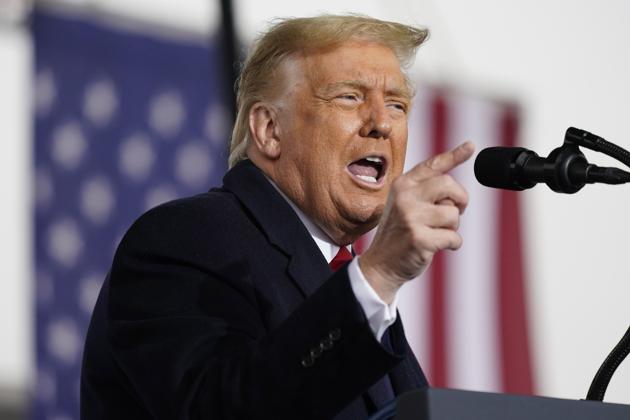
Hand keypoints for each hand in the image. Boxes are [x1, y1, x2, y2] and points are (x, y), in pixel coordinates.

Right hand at [359, 142, 474, 303]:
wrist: (380, 264)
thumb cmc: (399, 233)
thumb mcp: (404, 204)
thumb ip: (424, 191)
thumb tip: (453, 183)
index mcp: (402, 185)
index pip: (433, 165)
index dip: (454, 155)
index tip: (470, 146)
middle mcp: (405, 197)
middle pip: (449, 185)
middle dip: (460, 200)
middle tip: (456, 212)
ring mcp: (411, 217)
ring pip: (454, 214)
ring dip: (453, 227)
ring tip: (436, 232)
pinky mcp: (420, 239)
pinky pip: (454, 237)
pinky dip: (452, 244)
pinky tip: (437, 246)